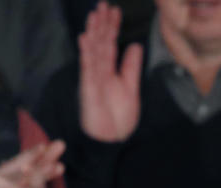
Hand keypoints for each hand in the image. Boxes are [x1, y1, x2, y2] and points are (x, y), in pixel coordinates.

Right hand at [78, 2, 142, 142]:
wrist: (111, 140)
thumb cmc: (118, 118)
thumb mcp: (131, 88)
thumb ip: (131, 67)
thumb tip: (135, 46)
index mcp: (109, 71)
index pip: (111, 44)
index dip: (113, 27)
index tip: (115, 10)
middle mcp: (99, 72)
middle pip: (100, 43)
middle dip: (101, 23)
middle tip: (103, 4)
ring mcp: (93, 79)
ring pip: (92, 52)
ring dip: (93, 33)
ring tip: (94, 15)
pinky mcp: (89, 89)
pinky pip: (87, 69)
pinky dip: (86, 53)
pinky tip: (85, 39)